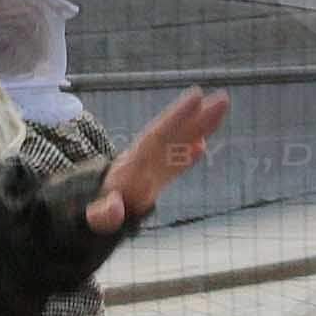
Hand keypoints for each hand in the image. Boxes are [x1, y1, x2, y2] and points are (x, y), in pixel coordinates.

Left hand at [84, 88, 227, 235]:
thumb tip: (114, 209)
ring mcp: (152, 167)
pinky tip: (204, 143)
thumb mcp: (96, 219)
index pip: (157, 137)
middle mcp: (144, 161)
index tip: (195, 97)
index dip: (176, 118)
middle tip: (222, 98)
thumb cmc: (97, 213)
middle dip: (196, 117)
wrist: (93, 211)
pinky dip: (189, 153)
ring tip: (222, 107)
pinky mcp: (157, 177)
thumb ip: (104, 214)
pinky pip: (176, 162)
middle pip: (172, 135)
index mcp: (132, 166)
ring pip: (179, 143)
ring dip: (200, 127)